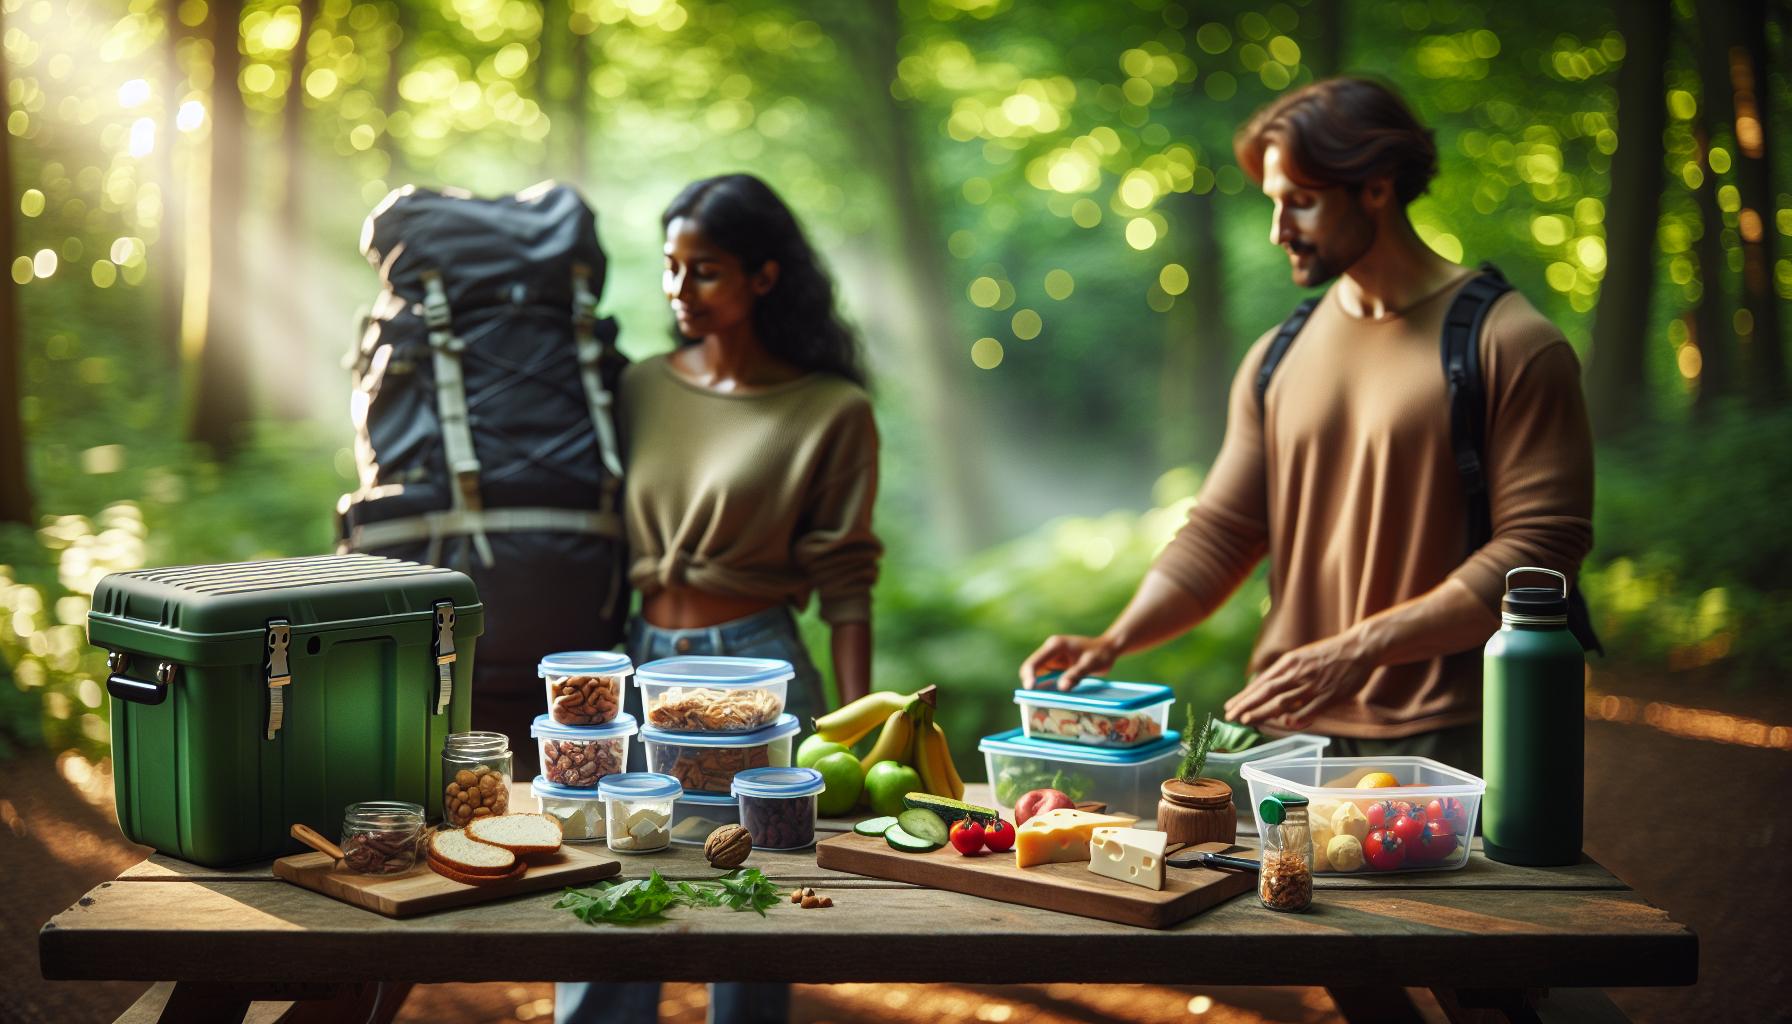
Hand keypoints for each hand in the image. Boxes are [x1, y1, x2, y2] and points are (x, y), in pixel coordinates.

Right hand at [1020, 634, 1119, 689]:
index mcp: (1055, 646)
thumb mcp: (1090, 664)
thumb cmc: (1101, 654)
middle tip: (1033, 699)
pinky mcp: (1055, 664)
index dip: (1029, 676)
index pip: (1034, 662)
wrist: (1108, 649)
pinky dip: (1043, 685)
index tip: (1030, 690)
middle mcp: (1050, 650)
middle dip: (1030, 682)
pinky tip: (1047, 696)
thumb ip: (1075, 675)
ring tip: (1038, 700)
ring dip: (1035, 685)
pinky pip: (1044, 675)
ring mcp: (1052, 657)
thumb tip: (1061, 688)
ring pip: (1035, 672)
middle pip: (1031, 667)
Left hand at [1223, 632, 1373, 728]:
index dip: (1245, 696)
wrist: (1360, 647)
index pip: (1262, 682)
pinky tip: (1285, 724)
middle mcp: (1298, 673)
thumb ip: (1285, 672)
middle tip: (1230, 716)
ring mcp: (1313, 685)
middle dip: (1246, 704)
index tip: (1229, 706)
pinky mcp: (1330, 695)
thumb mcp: (1302, 657)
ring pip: (1284, 701)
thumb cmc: (1329, 654)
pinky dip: (1298, 717)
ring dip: (1264, 711)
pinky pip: (1311, 709)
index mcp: (1290, 663)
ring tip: (1247, 720)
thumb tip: (1265, 687)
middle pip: (1267, 691)